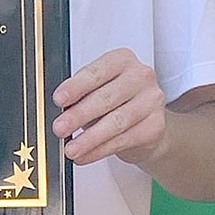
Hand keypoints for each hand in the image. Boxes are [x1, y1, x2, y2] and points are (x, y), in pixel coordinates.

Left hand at [52, 48, 166, 166]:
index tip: (59, 99)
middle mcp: (140, 76)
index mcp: (122, 59)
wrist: (147, 121)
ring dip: (89, 138)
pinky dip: (100, 150)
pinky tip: (85, 155)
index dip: (76, 87)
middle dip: (79, 115)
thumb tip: (61, 110)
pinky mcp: (155, 126)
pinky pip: (123, 140)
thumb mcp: (97, 89)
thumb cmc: (117, 100)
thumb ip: (80, 94)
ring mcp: (151, 101)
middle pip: (106, 98)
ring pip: (116, 122)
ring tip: (71, 148)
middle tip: (60, 127)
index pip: (97, 72)